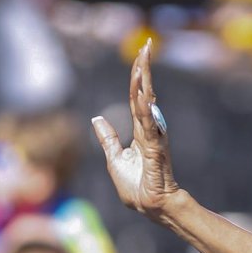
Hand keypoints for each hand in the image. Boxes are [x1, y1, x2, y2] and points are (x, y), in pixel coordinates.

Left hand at [92, 39, 180, 219]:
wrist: (149, 207)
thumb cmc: (136, 187)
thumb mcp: (114, 159)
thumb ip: (108, 138)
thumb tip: (97, 119)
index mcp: (139, 130)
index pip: (136, 97)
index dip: (138, 76)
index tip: (141, 54)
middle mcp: (149, 129)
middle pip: (145, 93)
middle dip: (145, 69)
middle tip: (147, 45)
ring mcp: (153, 137)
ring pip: (147, 104)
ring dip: (145, 82)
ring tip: (143, 60)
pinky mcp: (155, 149)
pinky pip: (148, 125)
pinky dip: (144, 109)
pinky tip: (142, 94)